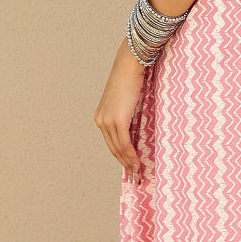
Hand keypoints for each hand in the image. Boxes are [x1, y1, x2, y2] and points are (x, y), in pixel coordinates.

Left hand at [94, 40, 146, 183]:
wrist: (130, 65)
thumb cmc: (132, 79)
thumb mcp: (128, 100)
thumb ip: (129, 115)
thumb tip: (139, 128)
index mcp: (101, 116)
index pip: (111, 142)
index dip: (120, 156)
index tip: (130, 166)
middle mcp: (101, 120)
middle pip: (113, 148)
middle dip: (125, 163)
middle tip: (135, 176)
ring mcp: (107, 121)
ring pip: (118, 148)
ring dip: (129, 162)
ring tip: (138, 173)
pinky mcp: (117, 120)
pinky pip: (124, 143)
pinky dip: (131, 155)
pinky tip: (137, 163)